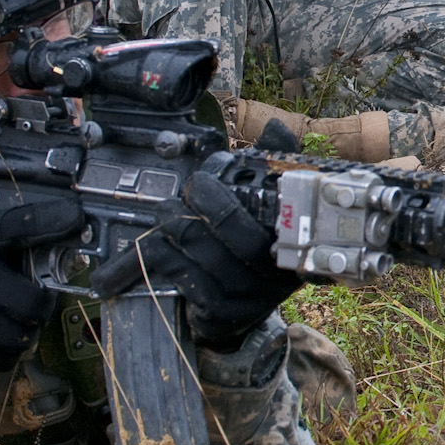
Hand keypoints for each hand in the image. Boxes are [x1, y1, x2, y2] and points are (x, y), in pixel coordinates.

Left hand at [87, 171, 299, 353]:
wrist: (238, 310)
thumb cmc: (249, 250)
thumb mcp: (266, 209)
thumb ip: (272, 167)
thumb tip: (275, 128)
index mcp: (289, 243)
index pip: (266, 221)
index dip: (223, 200)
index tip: (200, 184)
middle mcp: (274, 276)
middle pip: (237, 240)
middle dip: (199, 210)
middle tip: (180, 196)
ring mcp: (247, 300)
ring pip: (204, 258)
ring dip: (174, 231)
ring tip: (164, 216)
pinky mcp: (219, 315)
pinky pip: (185, 281)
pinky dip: (164, 259)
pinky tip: (155, 247)